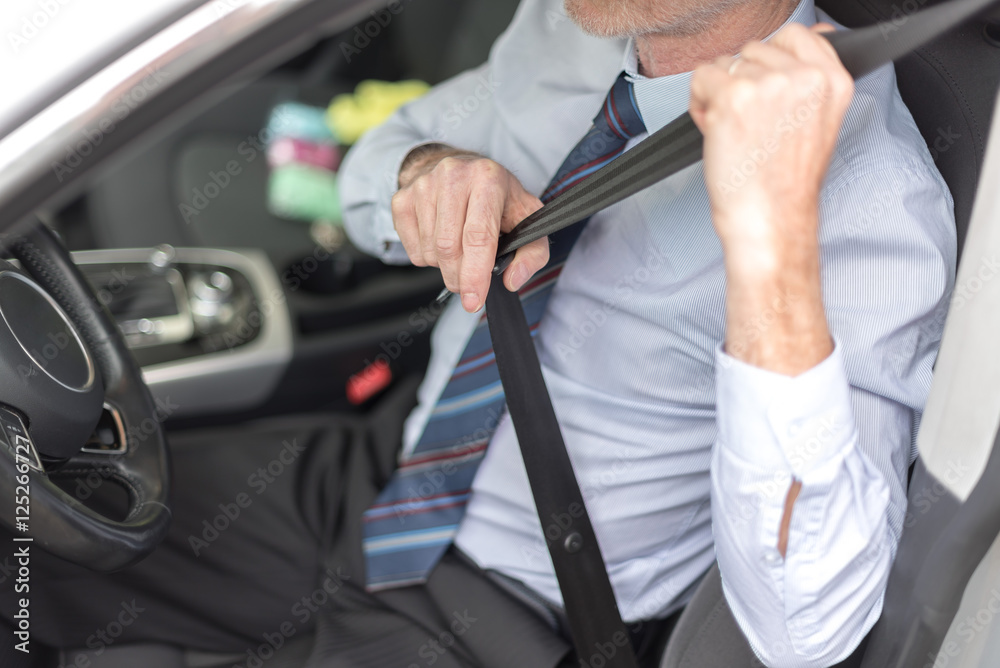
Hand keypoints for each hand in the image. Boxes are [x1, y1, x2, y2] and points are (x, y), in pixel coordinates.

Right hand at [391, 144, 548, 311]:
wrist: (461, 169)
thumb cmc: (497, 198)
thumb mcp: (527, 218)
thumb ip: (533, 253)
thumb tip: (512, 280)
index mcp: (488, 178)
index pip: (478, 235)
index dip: (475, 274)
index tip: (474, 301)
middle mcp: (452, 175)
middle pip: (449, 247)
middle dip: (459, 277)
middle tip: (469, 284)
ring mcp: (423, 185)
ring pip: (430, 251)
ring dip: (445, 267)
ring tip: (460, 250)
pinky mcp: (402, 199)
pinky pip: (412, 249)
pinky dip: (428, 259)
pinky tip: (441, 241)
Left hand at [689, 23, 853, 259]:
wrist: (770, 218)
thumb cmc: (785, 183)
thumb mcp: (818, 122)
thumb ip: (813, 77)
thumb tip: (816, 34)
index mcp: (833, 82)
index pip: (799, 35)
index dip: (771, 61)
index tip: (765, 89)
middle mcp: (805, 78)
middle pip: (755, 49)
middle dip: (744, 83)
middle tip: (751, 124)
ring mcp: (769, 84)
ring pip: (725, 63)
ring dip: (720, 95)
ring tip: (736, 131)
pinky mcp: (735, 95)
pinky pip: (700, 77)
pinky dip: (699, 103)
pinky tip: (717, 129)